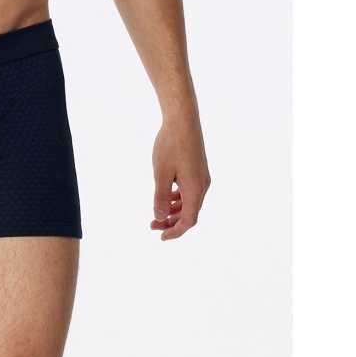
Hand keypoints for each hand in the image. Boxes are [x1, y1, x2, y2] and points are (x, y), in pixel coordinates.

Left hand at [150, 112, 209, 239]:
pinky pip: (190, 190)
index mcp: (195, 189)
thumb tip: (160, 217)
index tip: (161, 236)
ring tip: (158, 213)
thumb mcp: (161, 172)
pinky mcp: (198, 168)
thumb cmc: (171, 144)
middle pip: (190, 213)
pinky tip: (167, 195)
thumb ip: (160, 197)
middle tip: (153, 225)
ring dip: (174, 210)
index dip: (175, 231)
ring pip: (190, 201)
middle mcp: (203, 185)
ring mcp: (202, 176)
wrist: (183, 119)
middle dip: (172, 222)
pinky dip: (178, 197)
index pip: (189, 220)